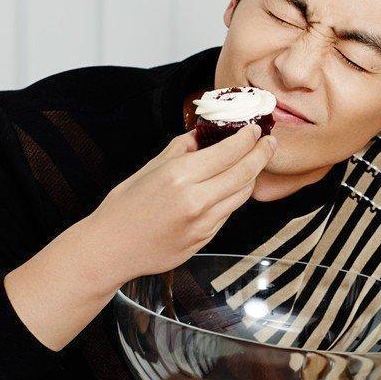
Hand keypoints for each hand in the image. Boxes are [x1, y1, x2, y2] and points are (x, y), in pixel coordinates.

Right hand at [87, 124, 275, 284]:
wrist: (110, 248)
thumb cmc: (124, 207)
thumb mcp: (149, 169)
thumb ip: (181, 149)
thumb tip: (203, 134)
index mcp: (179, 176)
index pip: (229, 152)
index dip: (247, 139)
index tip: (255, 130)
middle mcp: (195, 200)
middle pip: (244, 173)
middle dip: (262, 154)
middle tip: (269, 143)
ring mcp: (203, 223)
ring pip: (241, 195)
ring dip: (251, 176)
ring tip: (253, 163)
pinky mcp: (205, 240)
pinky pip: (228, 213)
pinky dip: (233, 197)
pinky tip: (231, 187)